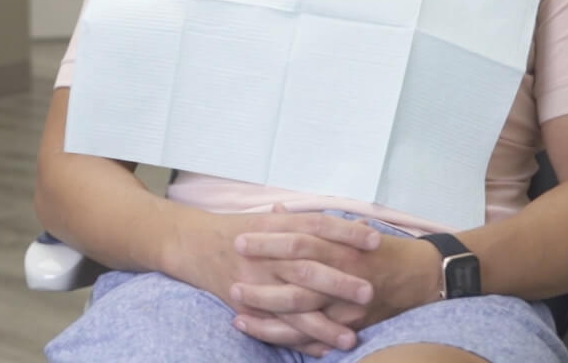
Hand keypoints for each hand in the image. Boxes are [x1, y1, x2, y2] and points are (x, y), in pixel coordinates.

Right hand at [167, 207, 382, 356]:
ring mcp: (254, 282)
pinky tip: (322, 350)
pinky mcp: (244, 306)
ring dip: (323, 324)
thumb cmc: (240, 229)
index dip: (346, 233)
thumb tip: (359, 225)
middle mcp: (265, 254)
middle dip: (339, 282)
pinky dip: (298, 341)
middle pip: (307, 267)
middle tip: (370, 293)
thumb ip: (312, 225)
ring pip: (292, 304)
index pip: (316, 226)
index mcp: (275, 226)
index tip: (375, 241)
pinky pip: (274, 327)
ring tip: (351, 338)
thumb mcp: (273, 219)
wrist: (192, 244)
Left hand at [229, 216, 442, 353]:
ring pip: (301, 312)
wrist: (420, 277)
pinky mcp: (350, 327)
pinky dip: (288, 337)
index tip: (240, 238)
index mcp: (340, 245)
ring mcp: (346, 304)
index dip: (268, 240)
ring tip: (237, 312)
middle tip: (231, 280)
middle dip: (262, 280)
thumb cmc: (379, 250)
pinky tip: (264, 334)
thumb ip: (310, 222)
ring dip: (267, 313)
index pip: (299, 240)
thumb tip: (276, 209)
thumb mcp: (347, 229)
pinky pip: (314, 336)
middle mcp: (342, 273)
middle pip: (296, 277)